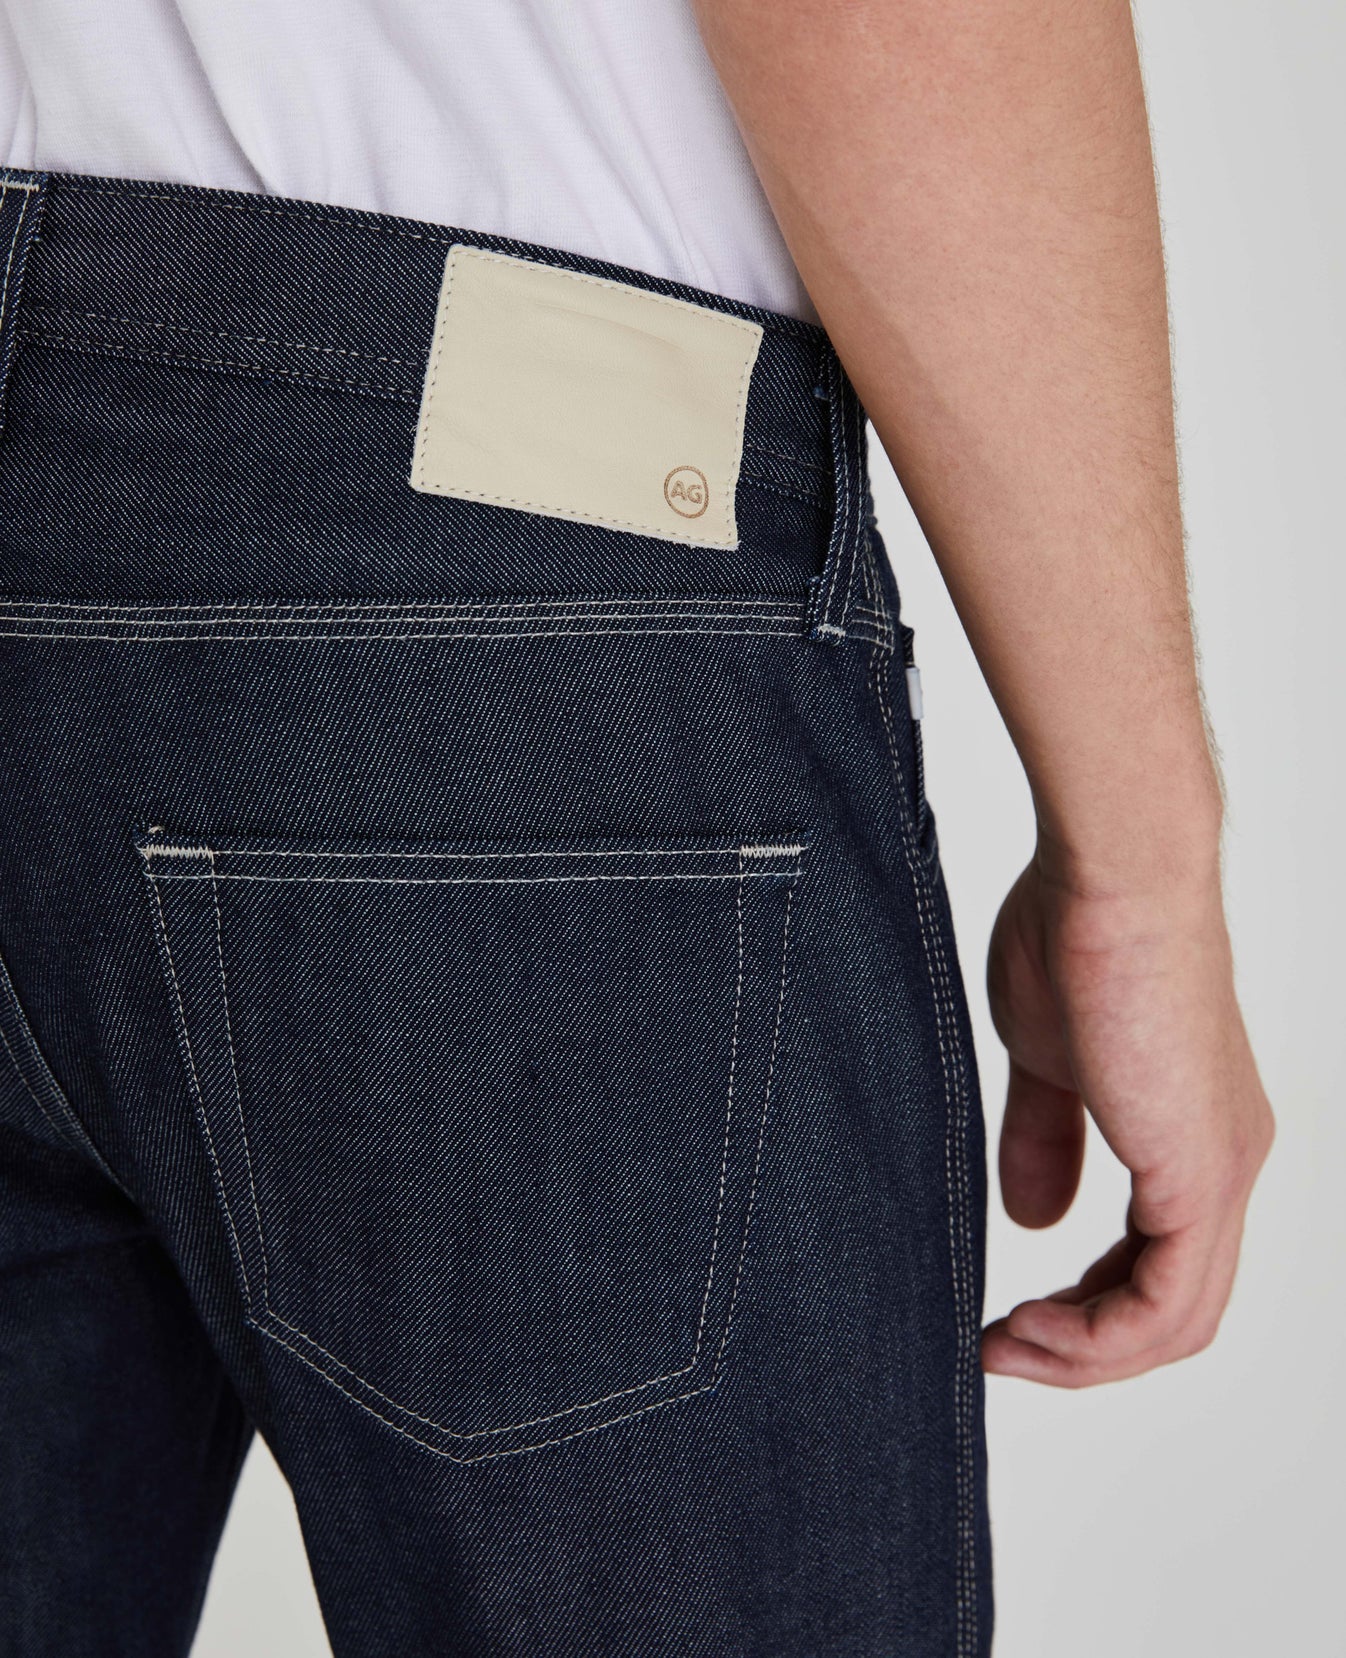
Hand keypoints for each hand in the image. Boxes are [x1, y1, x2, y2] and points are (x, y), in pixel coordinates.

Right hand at [980, 852, 1273, 1385]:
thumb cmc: (1075, 935)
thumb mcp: (1044, 1058)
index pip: (1159, 1261)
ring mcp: (1220, 1170)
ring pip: (1174, 1321)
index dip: (1087, 1306)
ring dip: (1084, 1354)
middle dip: (1082, 1347)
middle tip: (1000, 1349)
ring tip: (1004, 1347)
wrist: (1113, 877)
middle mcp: (1224, 1161)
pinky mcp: (1199, 1173)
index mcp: (1191, 1132)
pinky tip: (1033, 1327)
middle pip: (1173, 1308)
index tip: (1013, 1314)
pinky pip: (1163, 1303)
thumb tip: (1032, 1217)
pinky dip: (1098, 1338)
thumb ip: (1044, 1138)